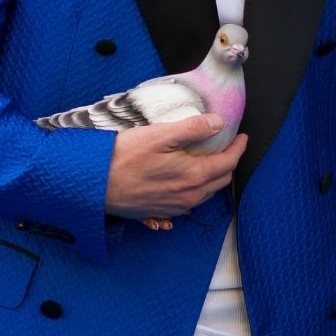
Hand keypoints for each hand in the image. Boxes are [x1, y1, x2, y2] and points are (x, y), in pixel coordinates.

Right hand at [104, 114, 246, 220]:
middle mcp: (188, 197)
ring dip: (213, 176)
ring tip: (209, 159)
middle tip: (227, 146)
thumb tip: (217, 123)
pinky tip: (187, 178)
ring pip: (206, 193)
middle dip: (229, 162)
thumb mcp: (159, 135)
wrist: (94, 184)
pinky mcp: (161, 212)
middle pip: (220, 180)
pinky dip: (196, 189)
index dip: (238, 148)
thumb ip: (192, 128)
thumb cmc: (123, 158)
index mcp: (193, 176)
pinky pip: (189, 202)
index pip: (228, 162)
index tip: (241, 137)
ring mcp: (175, 208)